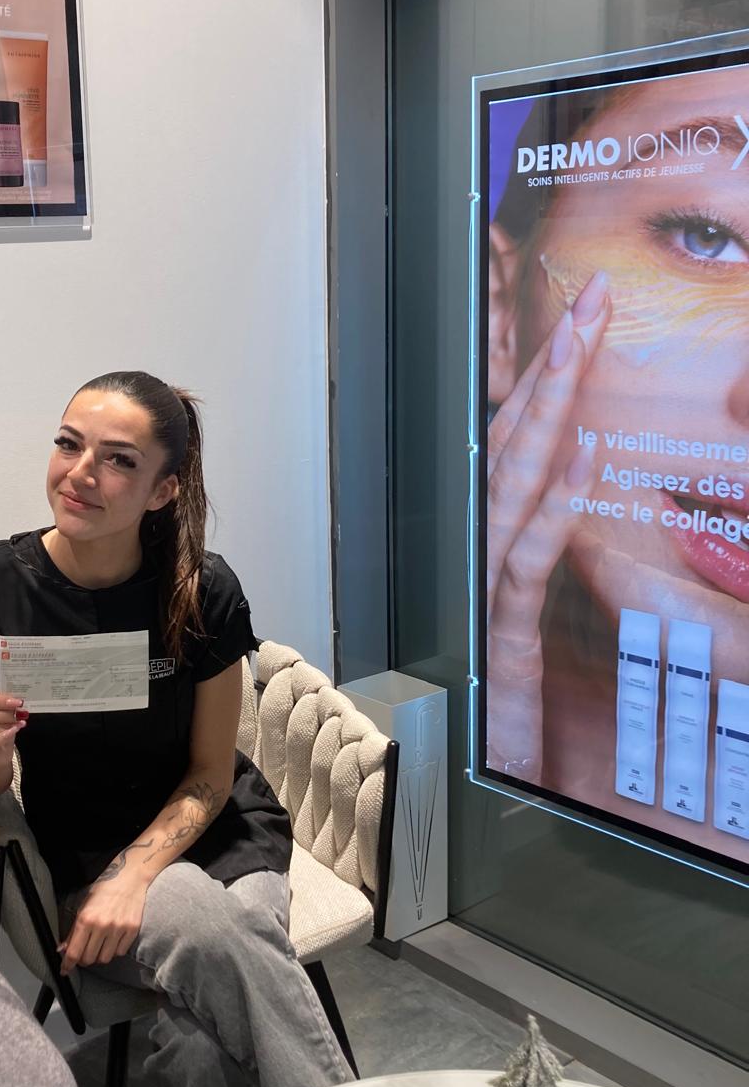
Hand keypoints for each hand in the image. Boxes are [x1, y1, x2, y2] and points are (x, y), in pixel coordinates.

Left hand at [60, 854, 150, 972]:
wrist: (130, 878)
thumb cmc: (104, 889)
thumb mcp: (84, 906)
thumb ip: (73, 930)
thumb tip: (63, 949)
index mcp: (86, 918)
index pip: (74, 951)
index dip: (67, 965)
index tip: (65, 970)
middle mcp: (102, 926)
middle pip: (89, 959)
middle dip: (84, 959)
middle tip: (84, 951)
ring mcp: (118, 929)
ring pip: (104, 959)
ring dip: (99, 955)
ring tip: (99, 944)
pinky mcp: (132, 930)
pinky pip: (120, 952)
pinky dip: (114, 950)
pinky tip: (113, 939)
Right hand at [486, 271, 610, 779]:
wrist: (493, 789)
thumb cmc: (533, 707)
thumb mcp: (559, 613)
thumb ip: (561, 547)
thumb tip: (581, 475)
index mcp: (509, 540)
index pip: (525, 440)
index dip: (553, 375)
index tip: (586, 316)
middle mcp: (492, 552)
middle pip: (518, 442)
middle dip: (558, 364)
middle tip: (594, 297)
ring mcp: (494, 591)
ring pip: (516, 482)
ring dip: (552, 409)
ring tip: (582, 342)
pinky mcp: (507, 639)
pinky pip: (527, 562)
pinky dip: (550, 507)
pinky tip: (577, 457)